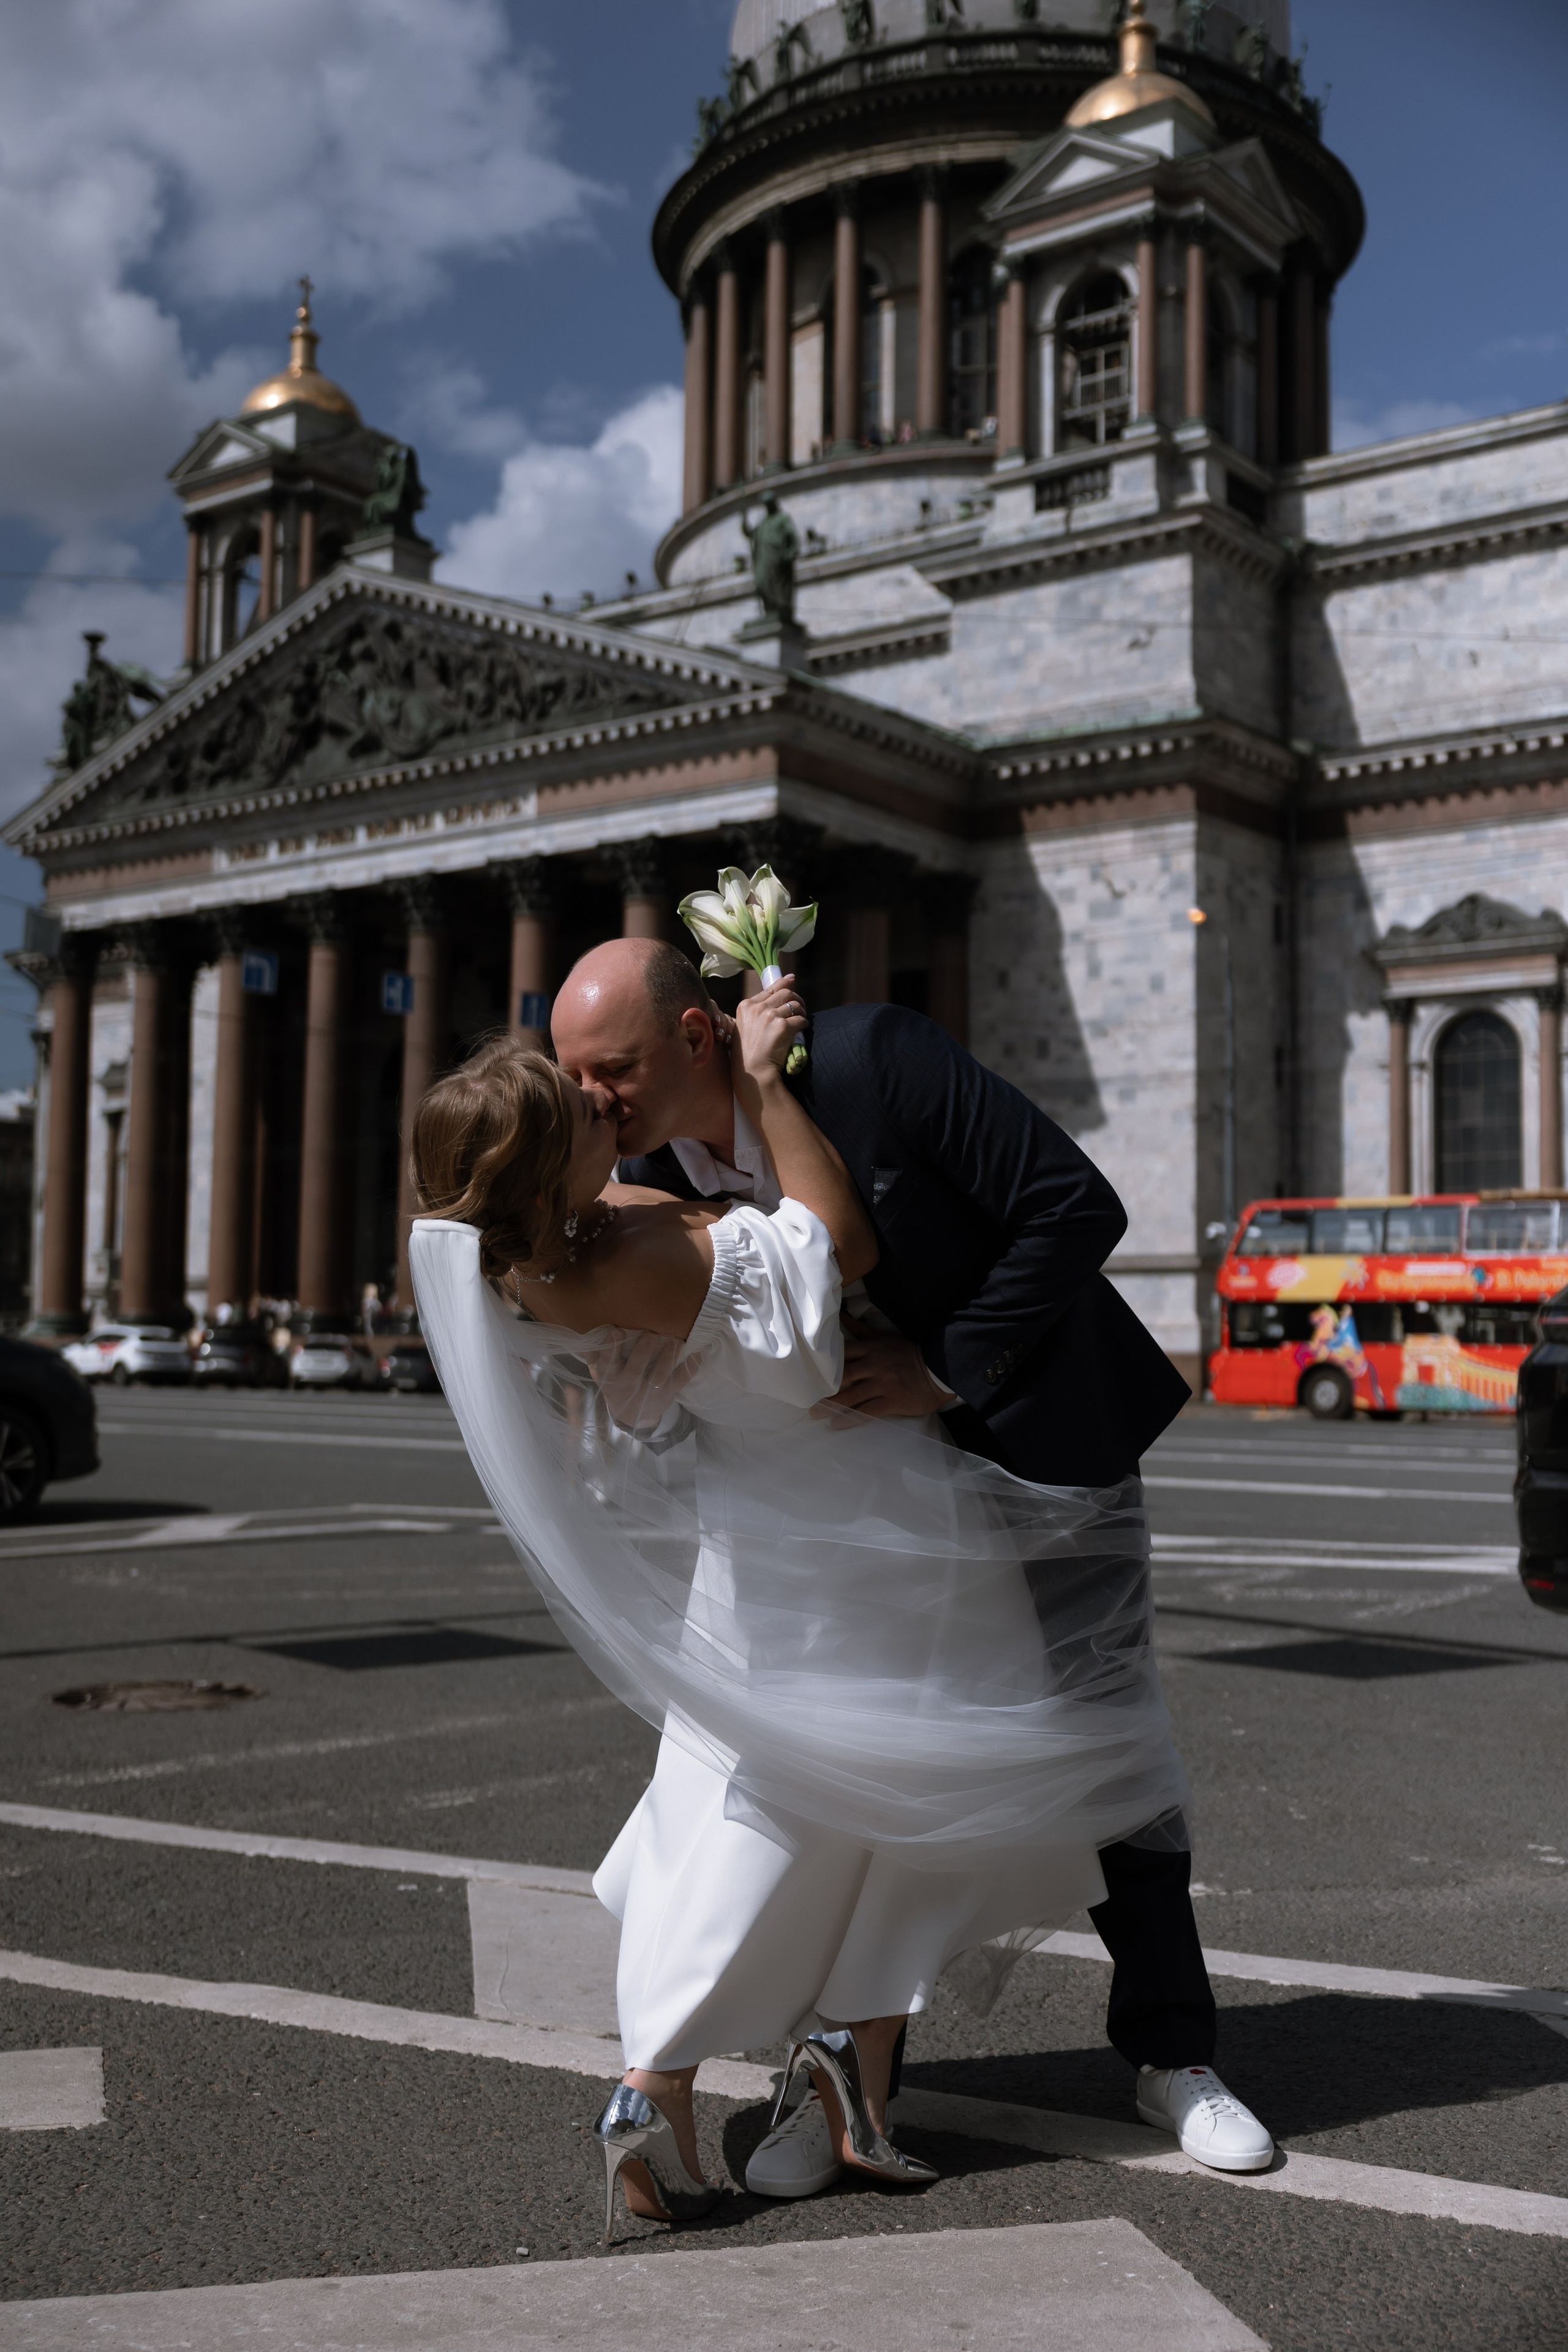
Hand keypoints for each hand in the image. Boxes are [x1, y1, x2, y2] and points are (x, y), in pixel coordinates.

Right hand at [581, 1328, 697, 1430]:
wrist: (631, 1414)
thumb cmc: (614, 1383)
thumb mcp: (599, 1372)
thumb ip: (595, 1352)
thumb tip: (593, 1327)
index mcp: (610, 1377)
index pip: (607, 1362)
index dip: (611, 1347)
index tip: (616, 1330)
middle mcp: (629, 1385)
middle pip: (636, 1368)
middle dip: (644, 1349)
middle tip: (652, 1332)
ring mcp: (650, 1391)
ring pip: (661, 1373)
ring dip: (670, 1355)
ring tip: (676, 1339)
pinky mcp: (669, 1393)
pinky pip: (682, 1378)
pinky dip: (691, 1365)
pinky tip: (697, 1351)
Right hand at [731, 972, 806, 1084]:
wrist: (752, 1070)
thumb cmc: (747, 1052)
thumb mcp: (743, 1026)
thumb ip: (754, 1012)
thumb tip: (771, 1001)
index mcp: (746, 1005)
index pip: (770, 988)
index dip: (784, 983)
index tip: (792, 979)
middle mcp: (758, 1008)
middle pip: (786, 993)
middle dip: (797, 999)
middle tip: (801, 1007)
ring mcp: (770, 1016)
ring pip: (795, 1005)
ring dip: (802, 1012)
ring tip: (801, 1020)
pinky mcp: (782, 1026)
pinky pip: (800, 1020)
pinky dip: (804, 1024)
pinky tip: (802, 1029)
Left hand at [812, 1312, 951, 1424]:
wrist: (937, 1371)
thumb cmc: (908, 1355)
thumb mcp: (885, 1337)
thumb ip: (861, 1330)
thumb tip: (841, 1316)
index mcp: (871, 1348)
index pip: (842, 1354)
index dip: (823, 1363)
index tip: (807, 1371)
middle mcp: (874, 1365)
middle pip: (843, 1376)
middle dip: (823, 1388)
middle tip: (806, 1397)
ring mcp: (883, 1383)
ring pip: (852, 1396)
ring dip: (831, 1406)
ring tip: (816, 1414)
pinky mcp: (892, 1400)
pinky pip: (867, 1411)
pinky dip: (850, 1418)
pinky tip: (837, 1423)